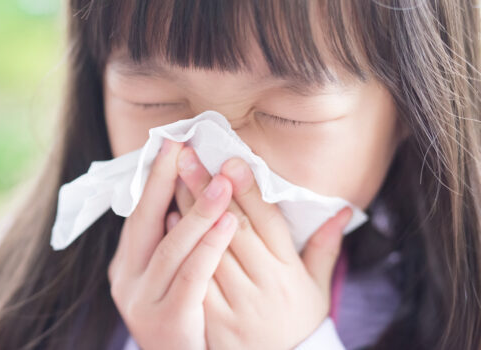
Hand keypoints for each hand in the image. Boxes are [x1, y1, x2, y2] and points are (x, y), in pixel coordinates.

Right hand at [108, 140, 238, 349]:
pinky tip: (230, 223)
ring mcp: (142, 302)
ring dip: (197, 211)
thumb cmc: (183, 323)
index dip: (154, 179)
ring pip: (171, 248)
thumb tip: (180, 203)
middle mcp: (126, 282)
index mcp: (125, 268)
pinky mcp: (167, 320)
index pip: (138, 215)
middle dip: (165, 181)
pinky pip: (191, 276)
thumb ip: (170, 245)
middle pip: (145, 223)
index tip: (172, 143)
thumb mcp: (167, 282)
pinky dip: (209, 247)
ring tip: (222, 181)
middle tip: (184, 146)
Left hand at [172, 147, 352, 349]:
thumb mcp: (317, 289)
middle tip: (188, 154)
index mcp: (288, 271)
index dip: (248, 188)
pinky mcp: (212, 319)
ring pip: (211, 248)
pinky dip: (182, 248)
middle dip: (210, 187)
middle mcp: (264, 284)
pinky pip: (194, 278)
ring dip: (190, 210)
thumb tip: (342, 209)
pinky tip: (168, 220)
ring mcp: (237, 303)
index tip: (231, 158)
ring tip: (171, 177)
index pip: (267, 221)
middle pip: (234, 227)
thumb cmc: (294, 324)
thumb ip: (325, 248)